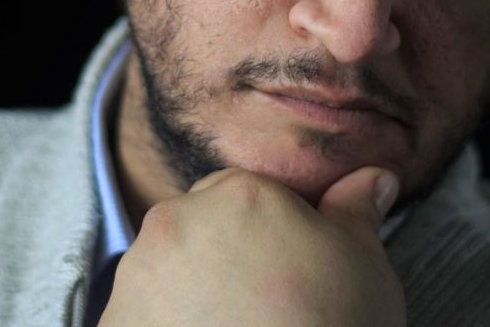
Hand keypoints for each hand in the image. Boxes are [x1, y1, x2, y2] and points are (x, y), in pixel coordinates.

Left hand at [98, 166, 405, 325]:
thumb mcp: (365, 268)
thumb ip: (356, 213)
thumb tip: (373, 177)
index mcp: (238, 194)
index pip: (242, 195)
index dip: (266, 236)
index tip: (284, 276)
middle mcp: (176, 222)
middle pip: (196, 227)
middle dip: (220, 257)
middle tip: (260, 307)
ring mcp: (138, 276)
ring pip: (163, 270)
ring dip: (187, 293)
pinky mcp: (116, 324)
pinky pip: (138, 316)